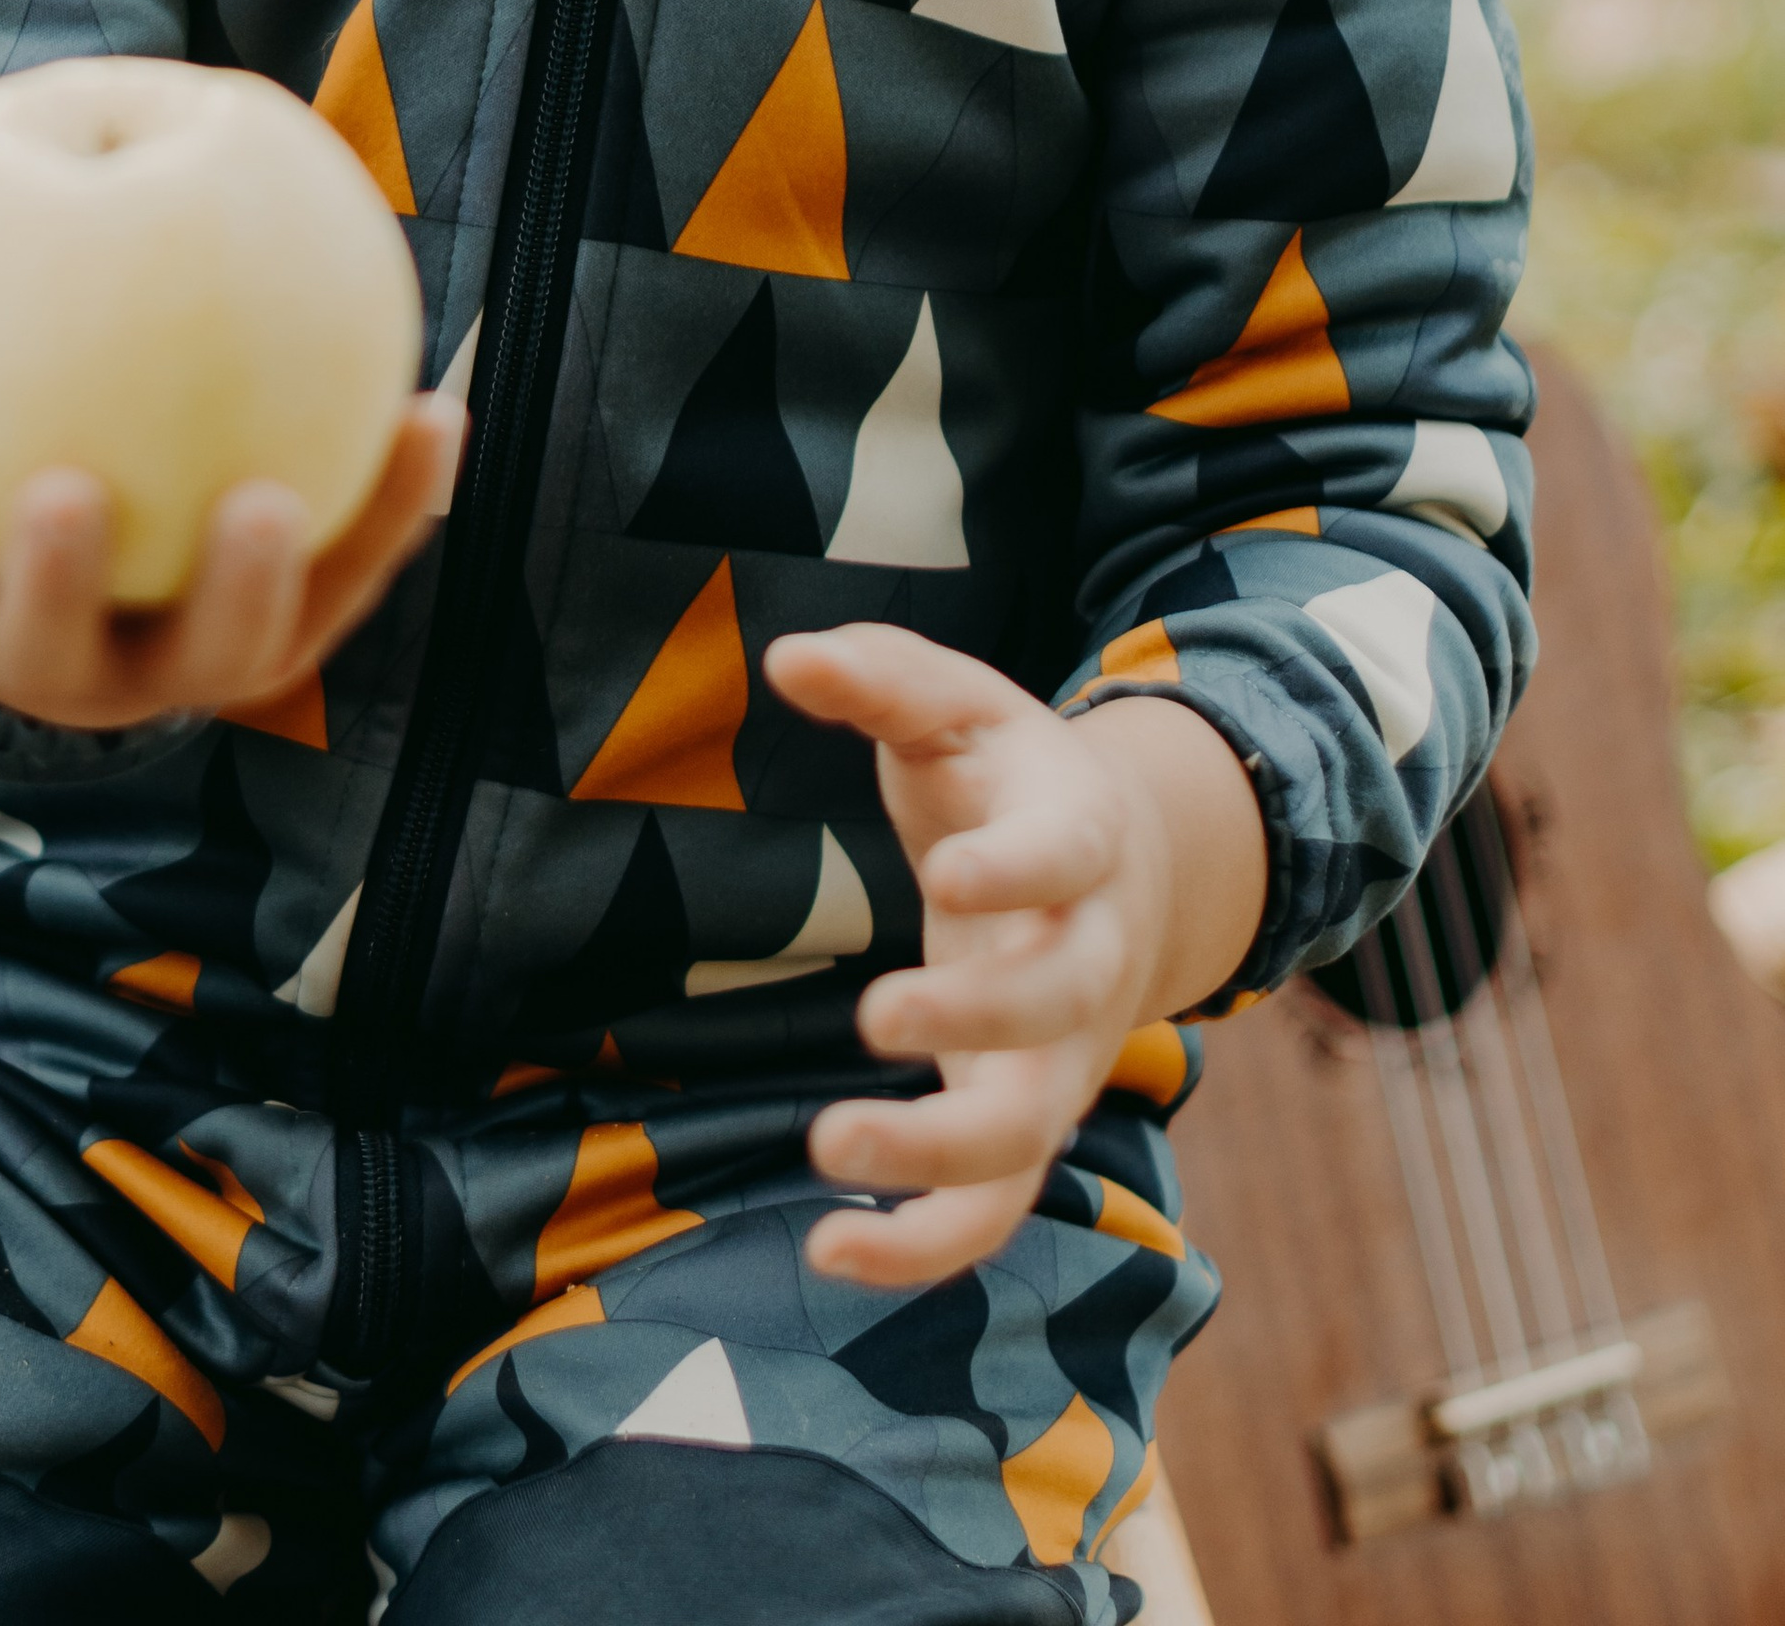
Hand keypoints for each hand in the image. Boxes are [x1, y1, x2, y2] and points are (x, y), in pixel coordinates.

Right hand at [0, 403, 463, 733]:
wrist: (123, 528)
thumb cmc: (6, 402)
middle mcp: (50, 659)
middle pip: (40, 652)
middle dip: (50, 588)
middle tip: (70, 492)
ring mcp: (171, 670)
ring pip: (211, 658)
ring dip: (242, 588)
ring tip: (269, 498)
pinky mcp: (281, 650)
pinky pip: (345, 580)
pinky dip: (388, 507)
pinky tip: (433, 414)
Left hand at [764, 624, 1265, 1290]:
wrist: (1121, 871)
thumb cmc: (1009, 776)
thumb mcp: (958, 704)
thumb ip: (880, 677)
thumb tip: (788, 657)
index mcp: (1079, 835)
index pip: (1066, 855)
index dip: (1020, 869)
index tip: (949, 875)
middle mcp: (1087, 956)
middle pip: (1057, 1005)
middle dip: (976, 1018)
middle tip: (876, 1017)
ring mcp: (1061, 1056)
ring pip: (1029, 1130)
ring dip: (938, 1157)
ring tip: (828, 1147)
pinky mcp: (1021, 1122)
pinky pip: (993, 1208)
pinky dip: (925, 1247)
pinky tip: (830, 1251)